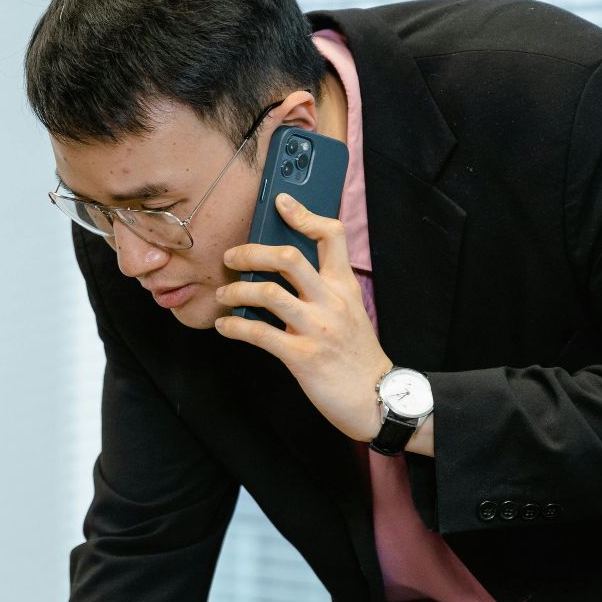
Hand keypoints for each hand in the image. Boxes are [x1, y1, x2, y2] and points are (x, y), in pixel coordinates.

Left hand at [215, 191, 390, 441]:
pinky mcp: (302, 356)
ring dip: (237, 290)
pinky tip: (225, 326)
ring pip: (268, 293)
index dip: (304, 214)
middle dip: (252, 252)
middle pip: (289, 258)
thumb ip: (324, 290)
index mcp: (344, 287)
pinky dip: (235, 327)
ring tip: (224, 293)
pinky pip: (259, 333)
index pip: (332, 235)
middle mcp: (331, 302)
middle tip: (232, 256)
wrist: (376, 398)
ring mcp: (317, 328)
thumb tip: (285, 272)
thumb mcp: (350, 312)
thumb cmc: (357, 356)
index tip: (282, 203)